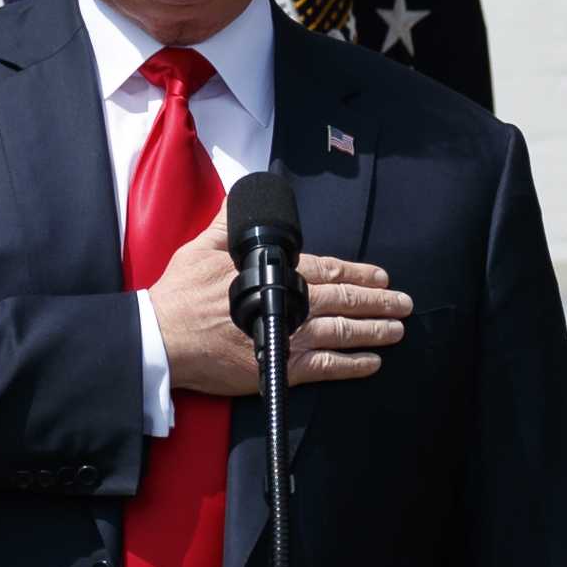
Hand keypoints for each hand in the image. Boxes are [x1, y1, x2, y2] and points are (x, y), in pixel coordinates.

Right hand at [151, 220, 407, 397]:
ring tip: (397, 330)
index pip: (330, 270)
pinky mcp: (279, 369)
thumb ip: (229, 222)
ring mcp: (287, 338)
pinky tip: (372, 362)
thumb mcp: (202, 246)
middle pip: (345, 301)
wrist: (162, 340)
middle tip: (405, 303)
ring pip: (342, 333)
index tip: (382, 277)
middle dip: (379, 302)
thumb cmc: (180, 294)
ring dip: (374, 330)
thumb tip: (241, 197)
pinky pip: (326, 368)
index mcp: (276, 273)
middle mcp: (289, 305)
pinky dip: (352, 366)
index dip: (360, 274)